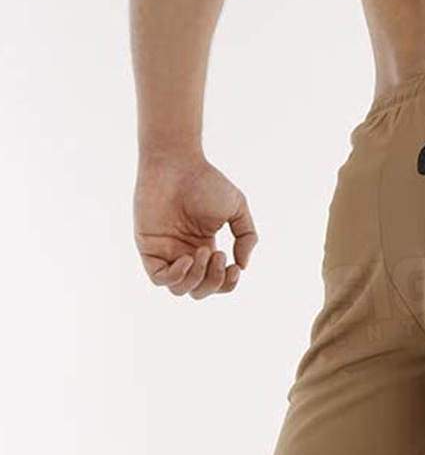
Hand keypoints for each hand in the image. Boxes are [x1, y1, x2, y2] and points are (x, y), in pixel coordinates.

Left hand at [134, 153, 257, 297]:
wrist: (176, 163)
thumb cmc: (205, 181)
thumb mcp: (238, 209)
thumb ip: (246, 237)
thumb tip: (242, 266)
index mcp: (204, 247)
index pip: (216, 283)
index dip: (227, 284)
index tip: (235, 267)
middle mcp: (184, 253)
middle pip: (199, 291)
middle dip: (214, 281)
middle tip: (219, 255)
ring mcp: (165, 252)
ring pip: (180, 289)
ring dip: (198, 278)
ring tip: (205, 252)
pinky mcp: (148, 247)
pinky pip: (159, 279)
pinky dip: (177, 276)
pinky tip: (188, 259)